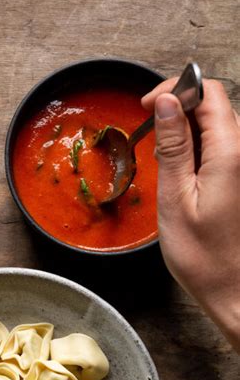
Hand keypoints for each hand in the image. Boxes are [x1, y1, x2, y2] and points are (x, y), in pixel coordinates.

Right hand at [142, 78, 239, 350]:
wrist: (233, 290)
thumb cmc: (203, 257)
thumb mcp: (175, 198)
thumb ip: (173, 147)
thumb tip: (167, 103)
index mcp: (231, 155)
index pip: (210, 94)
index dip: (178, 89)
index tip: (148, 105)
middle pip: (216, 106)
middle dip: (180, 106)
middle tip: (149, 127)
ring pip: (217, 125)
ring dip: (187, 128)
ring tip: (162, 153)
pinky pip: (220, 148)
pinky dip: (196, 147)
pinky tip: (180, 168)